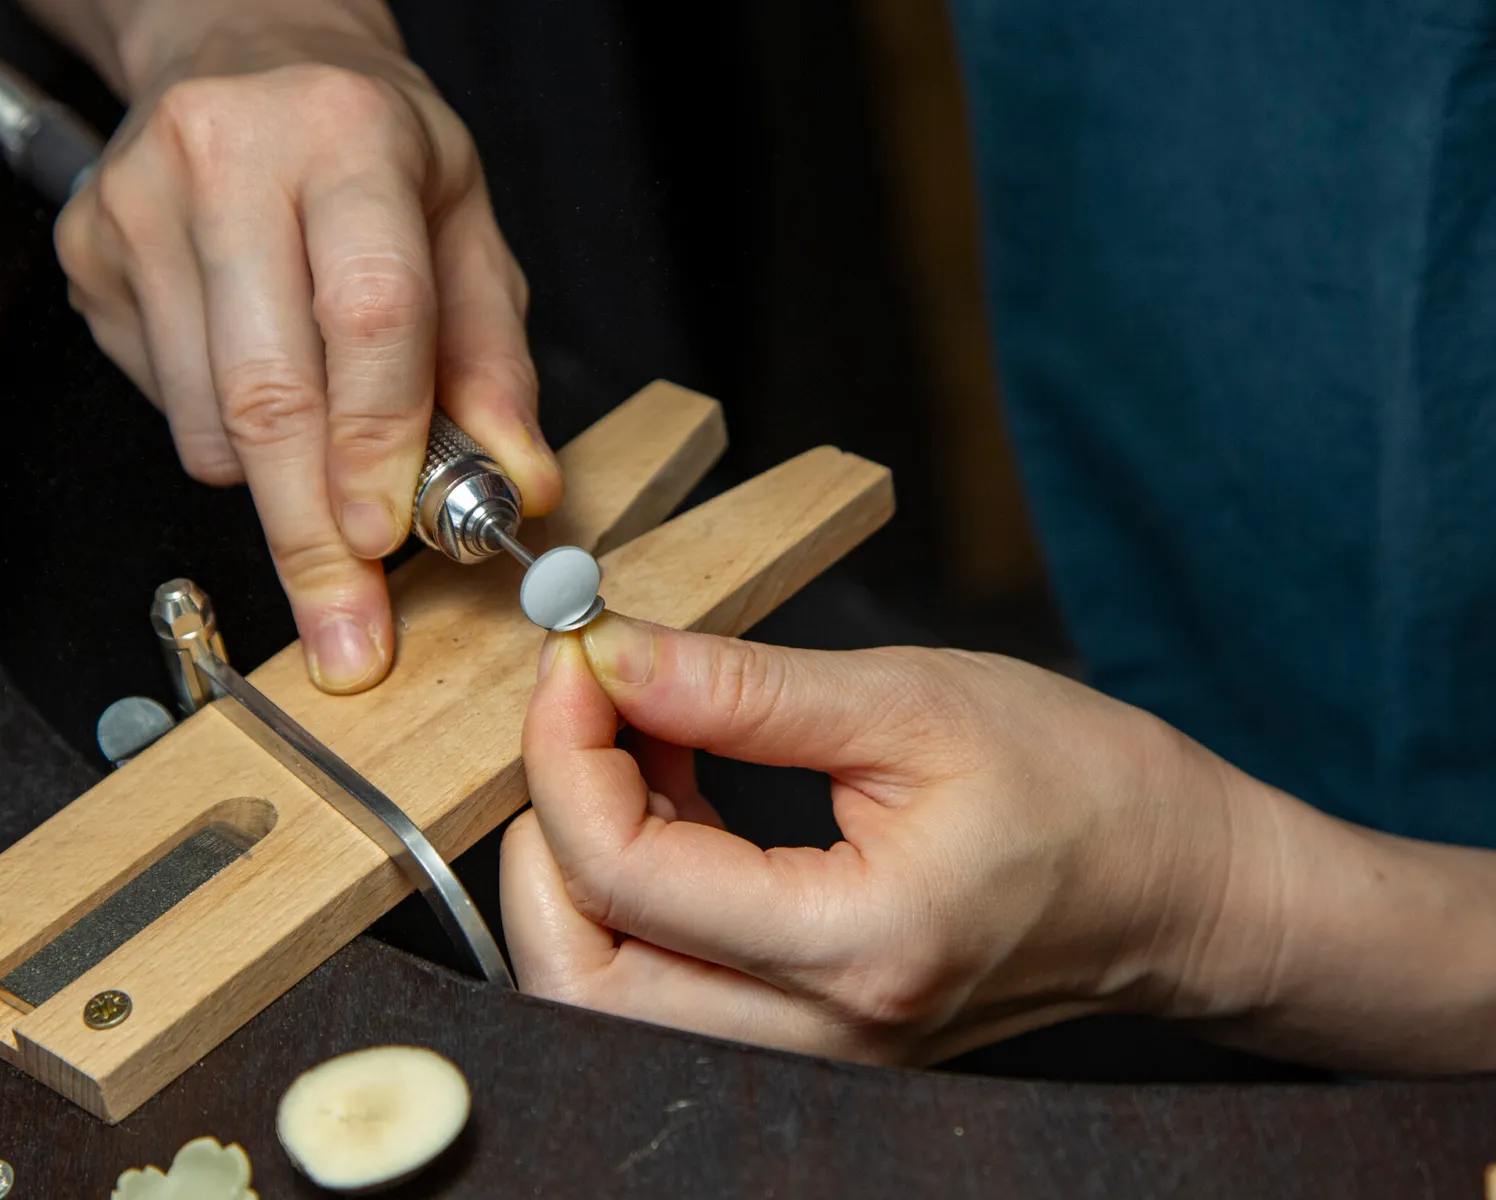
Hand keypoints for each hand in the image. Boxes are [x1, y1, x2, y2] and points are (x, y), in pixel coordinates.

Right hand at [52, 1, 560, 691]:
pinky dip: (224, 437)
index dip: (378, 448)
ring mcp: (137, 207)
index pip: (368, 316)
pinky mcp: (85, 256)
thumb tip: (512, 486)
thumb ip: (492, 363)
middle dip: (310, 535)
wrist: (242, 47)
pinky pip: (164, 408)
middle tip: (345, 631)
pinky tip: (251, 365)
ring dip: (278, 479)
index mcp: (345, 138)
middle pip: (267, 393)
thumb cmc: (366, 142)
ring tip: (321, 429)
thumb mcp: (464, 225)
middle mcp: (226, 158)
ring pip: (207, 423)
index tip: (385, 546)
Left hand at [502, 614, 1259, 1065]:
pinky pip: (663, 980)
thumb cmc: (1084, 789)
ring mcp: (808, 1051)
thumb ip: (744, 688)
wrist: (1177, 890)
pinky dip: (634, 882)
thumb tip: (610, 655)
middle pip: (580, 975)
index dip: (566, 753)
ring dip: (584, 860)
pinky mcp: (804, 1034)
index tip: (578, 659)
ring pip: (605, 993)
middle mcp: (816, 1033)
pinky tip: (674, 783)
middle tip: (580, 721)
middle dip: (545, 836)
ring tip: (639, 740)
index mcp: (854, 945)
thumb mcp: (913, 703)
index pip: (626, 875)